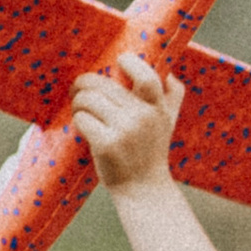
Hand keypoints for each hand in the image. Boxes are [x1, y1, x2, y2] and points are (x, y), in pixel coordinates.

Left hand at [73, 54, 184, 191]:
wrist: (144, 188)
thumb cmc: (151, 150)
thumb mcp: (168, 121)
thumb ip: (172, 95)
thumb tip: (167, 69)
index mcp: (158, 108)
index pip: (146, 76)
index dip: (128, 62)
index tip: (118, 64)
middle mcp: (144, 117)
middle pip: (101, 83)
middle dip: (84, 84)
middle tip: (79, 90)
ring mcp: (125, 131)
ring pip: (87, 99)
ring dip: (78, 103)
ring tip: (81, 110)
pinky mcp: (107, 145)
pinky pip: (82, 118)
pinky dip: (78, 120)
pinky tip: (83, 126)